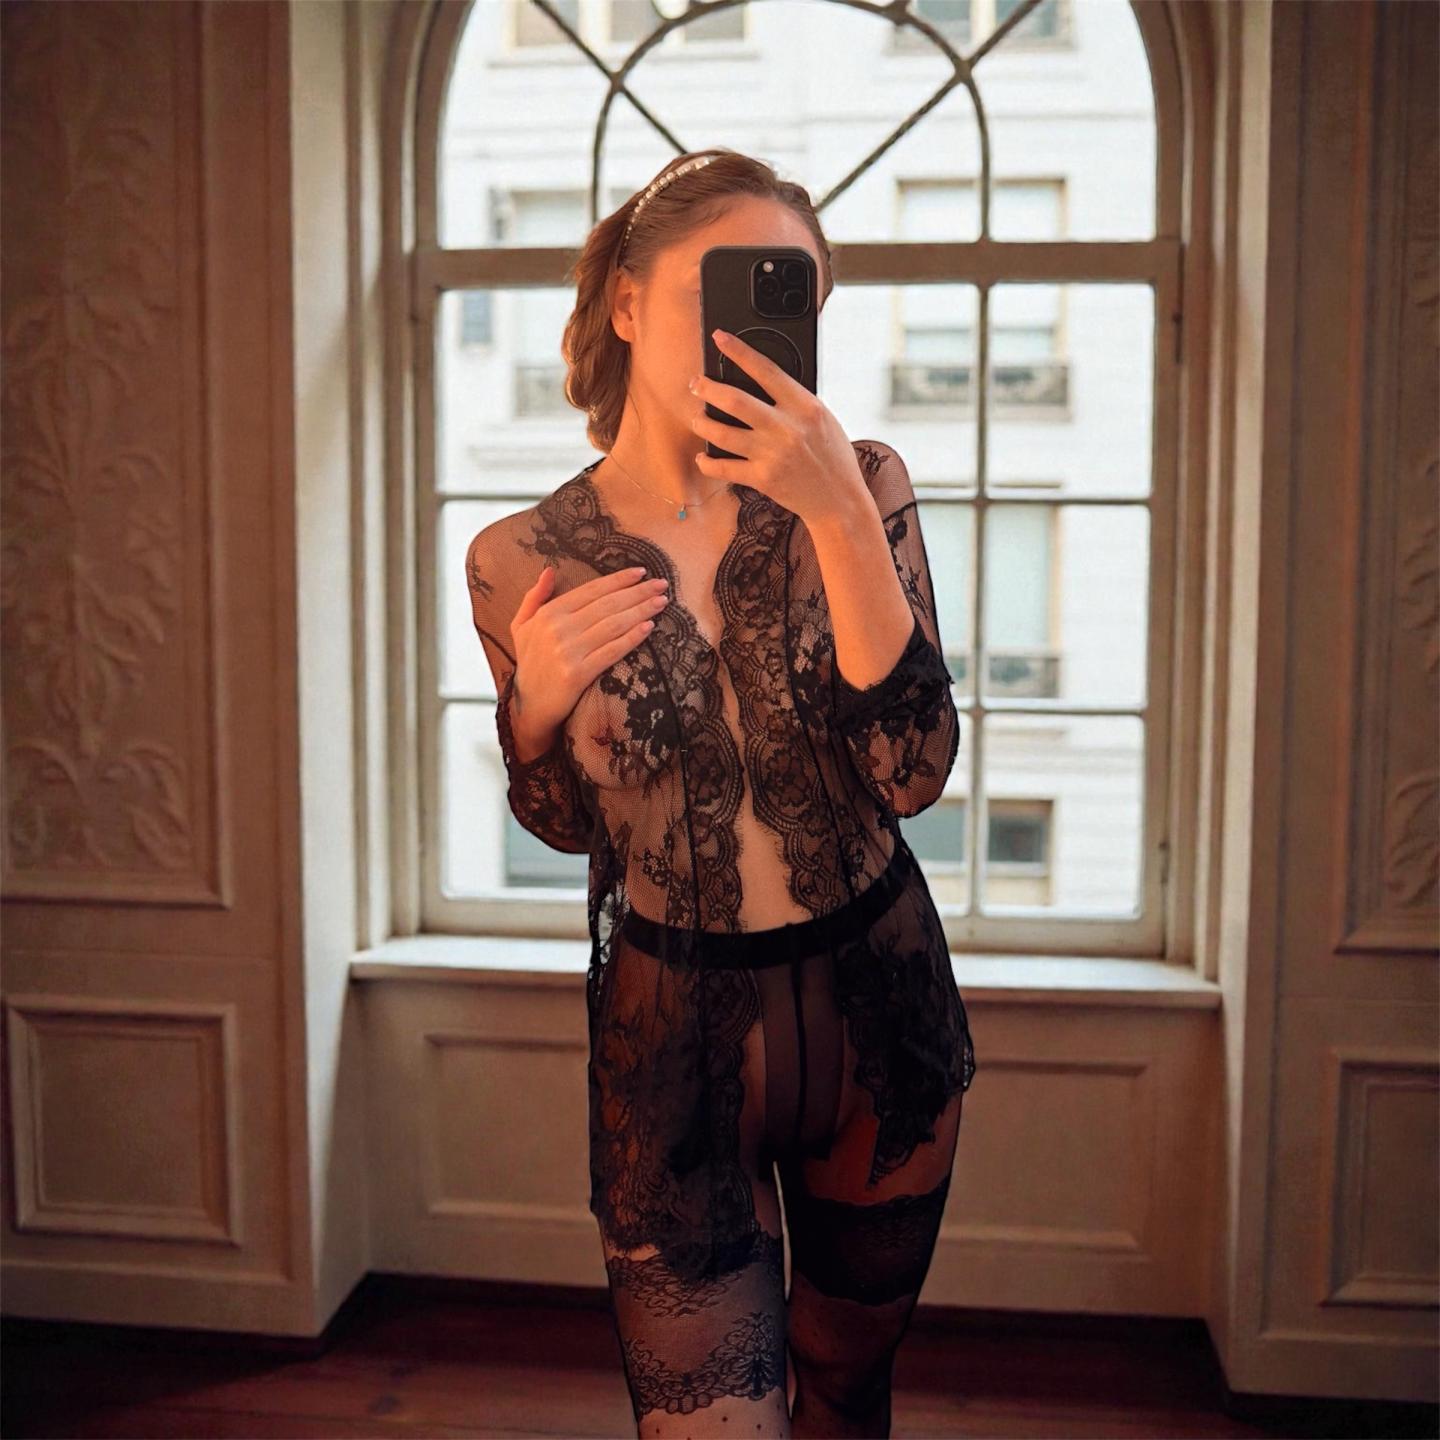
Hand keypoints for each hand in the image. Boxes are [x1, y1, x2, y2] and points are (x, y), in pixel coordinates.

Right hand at [509, 565, 669, 736]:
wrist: (529, 706)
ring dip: (641, 610)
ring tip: (662, 602)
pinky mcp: (578, 674)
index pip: (591, 590)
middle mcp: (558, 629)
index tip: (641, 572)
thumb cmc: (530, 663)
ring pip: (613, 625)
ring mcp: (568, 652)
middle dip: (638, 592)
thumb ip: (533, 597)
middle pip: (607, 605)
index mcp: (548, 614)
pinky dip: (631, 638)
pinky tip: (649, 627)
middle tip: (661, 584)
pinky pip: (611, 652)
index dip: (618, 579)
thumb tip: (549, 570)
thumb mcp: (521, 626)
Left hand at [687, 327, 868, 531]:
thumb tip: (763, 382)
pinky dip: (707, 462)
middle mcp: (786, 428)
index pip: (766, 370)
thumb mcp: (823, 419)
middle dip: (707, 388)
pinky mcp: (762, 479)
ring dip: (702, 422)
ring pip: (722, 433)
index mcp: (805, 407)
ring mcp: (772, 455)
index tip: (720, 337)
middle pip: (735, 400)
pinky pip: (723, 468)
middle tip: (696, 384)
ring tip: (696, 417)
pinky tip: (702, 456)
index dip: (739, 351)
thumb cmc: (833, 456)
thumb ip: (796, 402)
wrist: (839, 500)